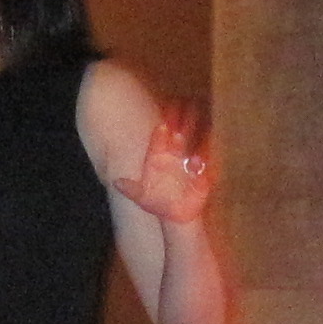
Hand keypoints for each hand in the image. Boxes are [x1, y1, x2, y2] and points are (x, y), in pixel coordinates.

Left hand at [121, 97, 213, 226]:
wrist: (178, 215)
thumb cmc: (159, 204)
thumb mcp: (143, 198)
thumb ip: (132, 190)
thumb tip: (116, 182)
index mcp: (157, 158)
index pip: (159, 140)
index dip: (161, 133)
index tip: (162, 124)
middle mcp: (173, 156)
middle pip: (177, 135)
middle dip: (181, 122)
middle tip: (185, 107)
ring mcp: (188, 161)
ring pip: (192, 142)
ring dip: (196, 132)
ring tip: (201, 120)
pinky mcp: (201, 171)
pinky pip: (205, 160)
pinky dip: (205, 156)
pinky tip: (205, 153)